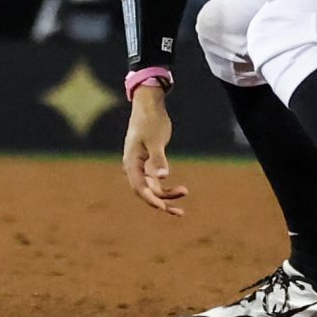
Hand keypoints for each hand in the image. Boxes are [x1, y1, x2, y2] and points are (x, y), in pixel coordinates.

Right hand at [121, 86, 185, 214]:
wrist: (149, 106)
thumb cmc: (151, 121)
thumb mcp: (156, 140)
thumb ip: (158, 159)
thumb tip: (163, 177)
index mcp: (131, 161)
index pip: (139, 186)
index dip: (151, 199)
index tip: (164, 208)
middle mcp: (133, 166)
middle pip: (145, 191)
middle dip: (161, 201)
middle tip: (178, 211)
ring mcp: (140, 166)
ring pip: (152, 187)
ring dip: (167, 195)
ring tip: (185, 194)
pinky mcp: (148, 163)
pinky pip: (156, 181)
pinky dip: (167, 186)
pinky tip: (181, 190)